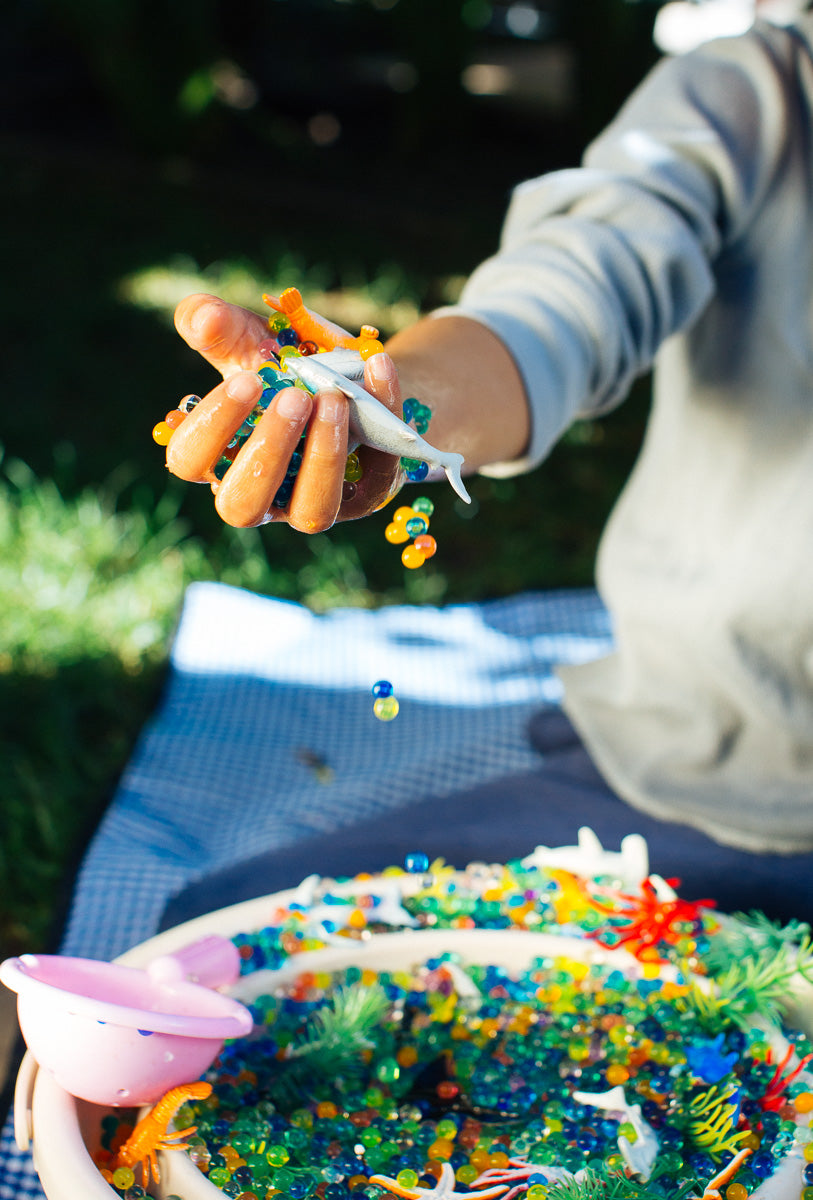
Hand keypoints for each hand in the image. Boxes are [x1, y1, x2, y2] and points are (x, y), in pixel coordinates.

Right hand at [168, 293, 403, 530]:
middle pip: (242, 504)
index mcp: (220, 456)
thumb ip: (218, 325)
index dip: (211, 426)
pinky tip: (378, 370)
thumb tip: (203, 319)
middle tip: (294, 398)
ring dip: (323, 459)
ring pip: (312, 513)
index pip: (190, 461)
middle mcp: (261, 494)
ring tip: (334, 398)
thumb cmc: (285, 366)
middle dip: (267, 451)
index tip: (247, 380)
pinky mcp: (365, 497)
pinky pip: (378, 475)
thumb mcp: (249, 337)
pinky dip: (381, 419)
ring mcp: (312, 504)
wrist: (351, 376)